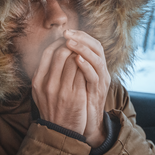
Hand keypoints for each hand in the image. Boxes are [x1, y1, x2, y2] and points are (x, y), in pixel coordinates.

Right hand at [31, 38, 87, 134]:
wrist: (59, 132)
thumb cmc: (52, 109)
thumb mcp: (40, 92)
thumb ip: (43, 74)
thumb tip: (51, 53)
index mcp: (37, 81)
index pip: (47, 53)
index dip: (58, 43)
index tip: (67, 41)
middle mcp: (48, 84)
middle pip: (61, 53)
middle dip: (72, 46)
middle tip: (78, 45)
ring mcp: (62, 90)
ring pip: (74, 61)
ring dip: (81, 54)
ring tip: (84, 54)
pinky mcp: (76, 96)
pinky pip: (83, 73)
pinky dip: (87, 66)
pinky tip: (90, 66)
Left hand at [64, 29, 109, 146]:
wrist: (86, 124)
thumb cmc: (77, 102)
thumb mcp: (71, 81)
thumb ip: (67, 66)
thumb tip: (53, 51)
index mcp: (94, 66)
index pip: (90, 42)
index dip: (79, 35)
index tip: (65, 31)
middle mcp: (100, 70)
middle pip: (96, 46)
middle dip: (81, 38)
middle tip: (67, 33)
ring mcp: (101, 80)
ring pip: (97, 58)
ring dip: (83, 48)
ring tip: (70, 42)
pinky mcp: (99, 91)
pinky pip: (94, 75)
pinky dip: (86, 66)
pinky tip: (77, 59)